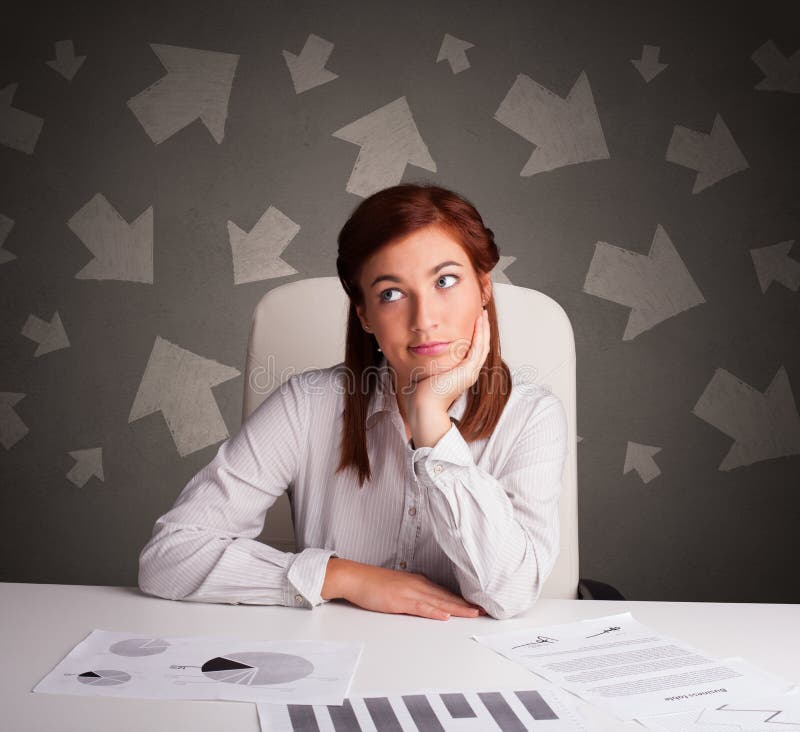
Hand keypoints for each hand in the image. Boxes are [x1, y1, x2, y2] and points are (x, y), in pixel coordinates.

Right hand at [321, 558, 484, 619]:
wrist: (355, 577)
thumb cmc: (373, 583)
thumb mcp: (397, 585)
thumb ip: (412, 590)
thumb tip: (426, 597)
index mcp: (418, 581)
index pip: (444, 592)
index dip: (461, 599)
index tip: (476, 604)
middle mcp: (417, 584)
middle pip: (446, 596)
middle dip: (465, 604)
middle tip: (484, 610)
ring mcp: (409, 592)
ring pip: (438, 601)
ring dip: (457, 608)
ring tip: (473, 614)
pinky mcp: (399, 600)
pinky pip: (420, 607)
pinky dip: (434, 612)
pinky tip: (445, 616)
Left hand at [405, 309, 489, 431]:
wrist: (424, 405)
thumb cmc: (422, 392)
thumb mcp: (429, 371)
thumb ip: (432, 361)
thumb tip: (424, 351)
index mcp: (462, 374)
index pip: (474, 351)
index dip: (476, 336)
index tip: (474, 321)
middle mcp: (469, 373)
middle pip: (482, 347)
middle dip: (483, 329)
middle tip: (483, 313)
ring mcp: (470, 372)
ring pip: (483, 346)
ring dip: (484, 329)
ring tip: (483, 314)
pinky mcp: (468, 371)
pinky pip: (478, 348)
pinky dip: (480, 334)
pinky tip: (479, 323)